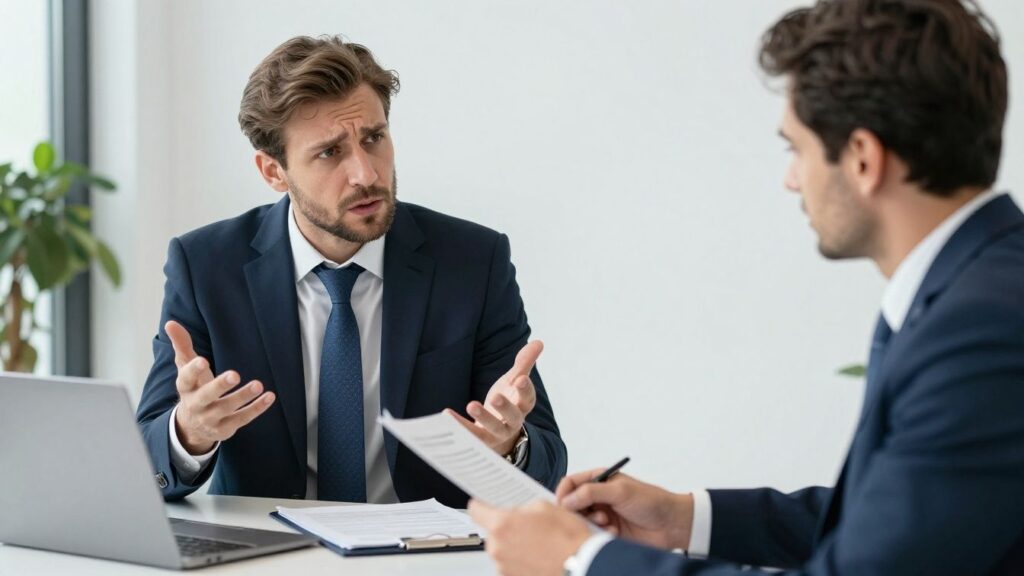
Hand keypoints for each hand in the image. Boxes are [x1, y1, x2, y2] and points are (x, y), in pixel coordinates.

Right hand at [167, 320, 275, 454]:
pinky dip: (256, 408)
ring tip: (258, 384)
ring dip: (243, 396)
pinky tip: (269, 396)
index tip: (202, 361)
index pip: (186, 379)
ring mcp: (210, 418)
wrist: (191, 426)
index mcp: (185, 387)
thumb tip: (170, 323)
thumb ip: (182, 345)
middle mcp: (196, 404)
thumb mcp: (186, 368)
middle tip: (235, 375)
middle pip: (206, 396)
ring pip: (227, 408)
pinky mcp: (225, 428)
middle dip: (219, 386)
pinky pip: (242, 419)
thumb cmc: (193, 388)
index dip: (193, 370)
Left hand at [447, 340, 541, 456]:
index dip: (526, 391)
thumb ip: (524, 363)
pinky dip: (459, 425)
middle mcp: (513, 422)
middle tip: (496, 397)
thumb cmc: (507, 402)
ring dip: (483, 417)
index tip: (521, 379)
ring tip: (471, 404)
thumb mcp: (514, 382)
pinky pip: (471, 435)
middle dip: (505, 407)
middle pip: (513, 416)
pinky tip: (447, 414)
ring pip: (493, 428)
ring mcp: (497, 433)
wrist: (498, 435)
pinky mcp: (481, 440)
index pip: (528, 399)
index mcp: (522, 406)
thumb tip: (539, 342)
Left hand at [468, 499, 589, 575]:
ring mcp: (504, 567)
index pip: (476, 510)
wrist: (583, 565)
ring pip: (502, 549)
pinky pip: (511, 565)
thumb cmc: (568, 540)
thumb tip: (518, 512)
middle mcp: (498, 548)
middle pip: (492, 532)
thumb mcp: (545, 507)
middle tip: (527, 526)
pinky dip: (521, 560)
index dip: (481, 504)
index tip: (484, 504)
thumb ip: (523, 508)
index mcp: (502, 525)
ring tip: (539, 544)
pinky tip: (539, 556)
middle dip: (506, 528)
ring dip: (514, 545)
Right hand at [557, 469, 693, 549]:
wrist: (671, 525)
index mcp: (600, 479)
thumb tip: (567, 499)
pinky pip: (592, 533)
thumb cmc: (651, 501)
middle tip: (592, 514)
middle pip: (572, 503)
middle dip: (578, 511)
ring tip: (606, 522)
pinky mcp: (607, 530)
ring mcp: (603, 513)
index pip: (571, 483)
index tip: (563, 505)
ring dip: (591, 522)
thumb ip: (591, 492)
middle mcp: (599, 496)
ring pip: (581, 520)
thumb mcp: (620, 491)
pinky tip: (614, 532)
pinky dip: (600, 533)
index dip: (563, 493)